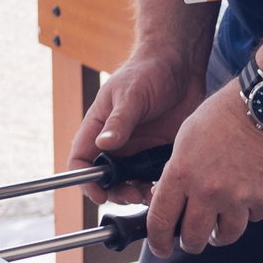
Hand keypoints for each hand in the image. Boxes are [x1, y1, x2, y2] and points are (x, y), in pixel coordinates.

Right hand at [67, 52, 207, 203]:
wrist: (181, 66)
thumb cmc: (148, 71)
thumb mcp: (131, 95)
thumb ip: (119, 121)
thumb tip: (103, 144)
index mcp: (98, 128)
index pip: (80, 160)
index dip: (84, 180)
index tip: (99, 193)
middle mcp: (116, 143)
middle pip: (106, 179)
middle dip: (117, 192)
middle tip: (134, 195)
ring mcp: (138, 150)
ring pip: (131, 183)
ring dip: (138, 194)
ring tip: (153, 194)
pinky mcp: (159, 153)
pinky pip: (155, 178)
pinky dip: (159, 187)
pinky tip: (168, 184)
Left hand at [140, 83, 262, 258]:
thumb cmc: (223, 115)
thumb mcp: (186, 138)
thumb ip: (178, 171)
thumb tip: (172, 198)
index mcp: (181, 174)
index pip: (161, 220)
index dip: (158, 241)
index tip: (160, 248)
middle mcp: (208, 190)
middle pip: (194, 237)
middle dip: (190, 243)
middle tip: (193, 241)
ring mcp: (239, 197)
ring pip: (226, 234)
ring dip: (221, 234)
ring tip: (220, 228)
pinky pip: (254, 218)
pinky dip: (249, 213)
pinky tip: (248, 200)